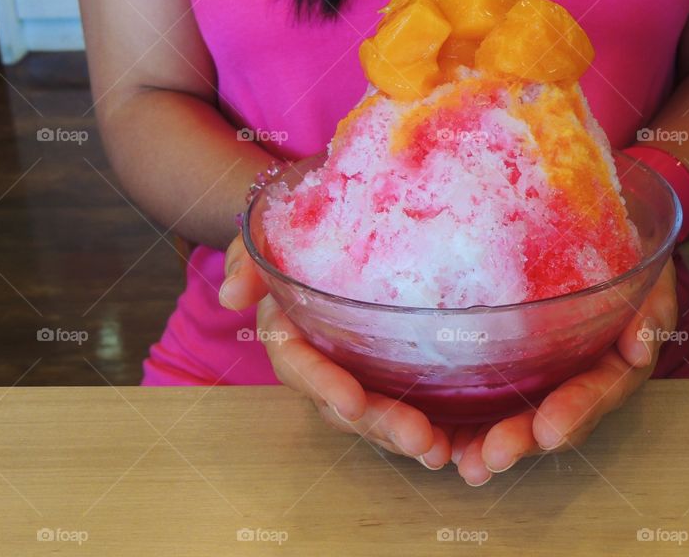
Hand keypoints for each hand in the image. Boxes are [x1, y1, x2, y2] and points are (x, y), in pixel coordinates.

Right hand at [219, 232, 450, 469]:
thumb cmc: (292, 241)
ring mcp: (352, 375)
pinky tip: (456, 441)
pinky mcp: (384, 375)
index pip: (300, 365)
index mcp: (287, 335)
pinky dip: (428, 425)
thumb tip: (232, 294)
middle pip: (344, 406)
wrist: (321, 239)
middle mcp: (319, 366)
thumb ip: (247, 262)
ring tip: (442, 449)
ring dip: (406, 435)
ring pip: (375, 416)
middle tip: (421, 438)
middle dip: (380, 424)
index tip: (352, 403)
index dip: (323, 384)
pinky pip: (401, 406)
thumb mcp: (264, 241)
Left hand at [451, 261, 676, 485]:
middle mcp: (578, 377)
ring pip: (519, 415)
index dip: (575, 412)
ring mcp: (544, 373)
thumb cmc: (625, 254)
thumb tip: (638, 352)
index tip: (548, 430)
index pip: (598, 392)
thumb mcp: (648, 274)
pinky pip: (489, 396)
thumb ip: (650, 310)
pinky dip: (467, 421)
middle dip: (523, 438)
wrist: (596, 232)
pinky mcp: (510, 362)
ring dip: (491, 440)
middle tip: (492, 456)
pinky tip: (445, 439)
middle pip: (553, 417)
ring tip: (465, 461)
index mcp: (615, 361)